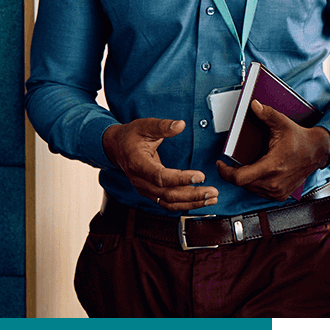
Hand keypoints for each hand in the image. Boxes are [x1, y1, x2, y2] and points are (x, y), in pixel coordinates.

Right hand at [102, 118, 218, 210]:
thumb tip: (180, 125)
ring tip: (211, 199)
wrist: (117, 147)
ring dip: (191, 202)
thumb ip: (162, 126)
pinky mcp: (150, 192)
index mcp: (138, 163)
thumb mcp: (144, 126)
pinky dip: (184, 204)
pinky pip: (167, 203)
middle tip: (213, 192)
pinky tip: (200, 201)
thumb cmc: (131, 136)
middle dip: (192, 194)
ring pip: (168, 202)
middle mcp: (140, 180)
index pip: (160, 176)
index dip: (180, 178)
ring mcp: (145, 189)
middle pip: (167, 194)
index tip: (200, 175)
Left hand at [216, 100, 329, 200]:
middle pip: (242, 183)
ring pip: (250, 188)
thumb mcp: (283, 124)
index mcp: (272, 166)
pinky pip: (259, 191)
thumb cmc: (301, 140)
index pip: (239, 178)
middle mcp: (274, 182)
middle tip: (232, 162)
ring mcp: (277, 191)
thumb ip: (267, 114)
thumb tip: (254, 105)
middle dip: (234, 172)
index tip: (221, 163)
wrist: (317, 152)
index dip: (225, 172)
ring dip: (245, 178)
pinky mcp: (280, 195)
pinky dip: (255, 183)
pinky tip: (257, 172)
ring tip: (246, 165)